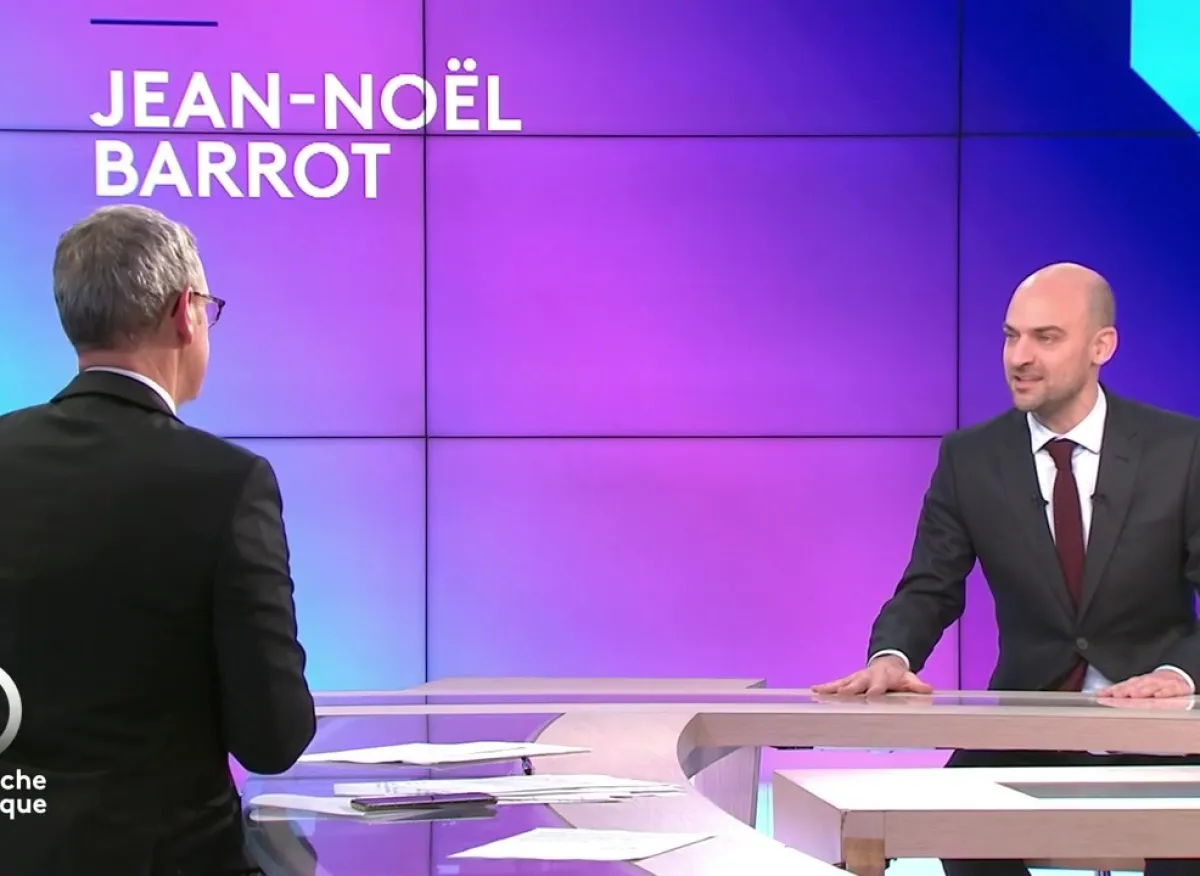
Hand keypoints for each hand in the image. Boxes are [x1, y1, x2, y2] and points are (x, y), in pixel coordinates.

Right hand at [812, 655, 932, 695]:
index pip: (877, 687)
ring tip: (818, 692)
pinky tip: (814, 691)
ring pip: (842, 683)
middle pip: (856, 684)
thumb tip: (928, 689)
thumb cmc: (898, 675)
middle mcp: (866, 677)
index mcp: (881, 677)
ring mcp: (856, 678)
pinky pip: (836, 684)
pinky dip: (825, 688)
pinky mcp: (849, 680)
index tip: (869, 699)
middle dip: (849, 690)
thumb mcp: (910, 679)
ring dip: (831, 688)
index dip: (873, 692)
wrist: (888, 663)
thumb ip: (917, 685)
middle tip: (841, 695)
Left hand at [1097, 669, 1191, 698]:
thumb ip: (1119, 691)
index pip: (1121, 686)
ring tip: (1134, 695)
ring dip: (1142, 690)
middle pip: (1134, 686)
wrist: (1176, 678)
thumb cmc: (1152, 685)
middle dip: (1124, 690)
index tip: (1101, 696)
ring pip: (1150, 686)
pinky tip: (1158, 695)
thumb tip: (1099, 694)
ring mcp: (1161, 684)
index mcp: (1135, 683)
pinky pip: (1170, 690)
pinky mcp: (1175, 687)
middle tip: (1116, 695)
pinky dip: (1164, 692)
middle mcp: (1146, 682)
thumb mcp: (1136, 687)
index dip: (1110, 691)